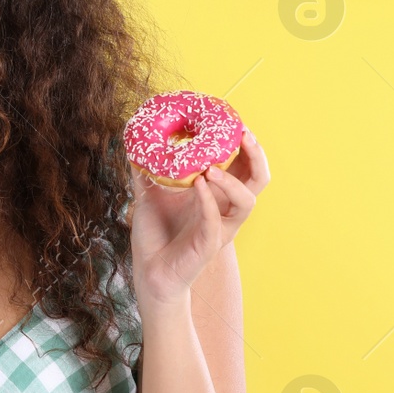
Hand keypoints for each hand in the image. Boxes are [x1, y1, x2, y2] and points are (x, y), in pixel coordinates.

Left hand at [129, 128, 269, 305]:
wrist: (149, 270)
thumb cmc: (155, 233)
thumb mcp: (149, 194)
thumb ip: (146, 170)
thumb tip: (135, 142)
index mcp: (218, 194)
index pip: (245, 165)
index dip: (247, 144)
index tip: (236, 122)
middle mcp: (226, 209)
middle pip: (258, 179)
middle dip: (256, 156)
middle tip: (243, 134)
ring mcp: (221, 227)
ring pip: (247, 202)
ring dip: (232, 181)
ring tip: (211, 167)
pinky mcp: (209, 244)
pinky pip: (216, 221)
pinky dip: (209, 202)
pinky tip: (198, 185)